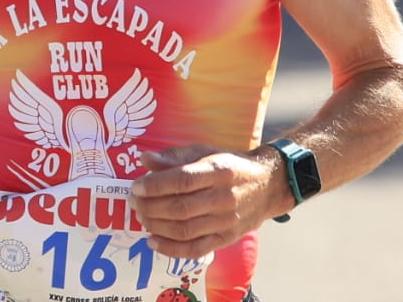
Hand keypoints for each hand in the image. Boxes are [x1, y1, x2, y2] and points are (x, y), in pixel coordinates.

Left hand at [128, 144, 277, 259]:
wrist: (268, 186)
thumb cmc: (230, 166)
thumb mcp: (205, 152)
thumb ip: (174, 157)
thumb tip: (144, 159)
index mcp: (217, 171)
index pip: (181, 181)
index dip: (154, 186)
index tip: (136, 187)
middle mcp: (223, 198)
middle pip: (180, 208)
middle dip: (150, 207)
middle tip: (133, 202)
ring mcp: (226, 221)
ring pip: (185, 230)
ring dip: (156, 227)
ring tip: (141, 218)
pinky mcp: (226, 239)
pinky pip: (195, 249)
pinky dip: (170, 249)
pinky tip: (153, 241)